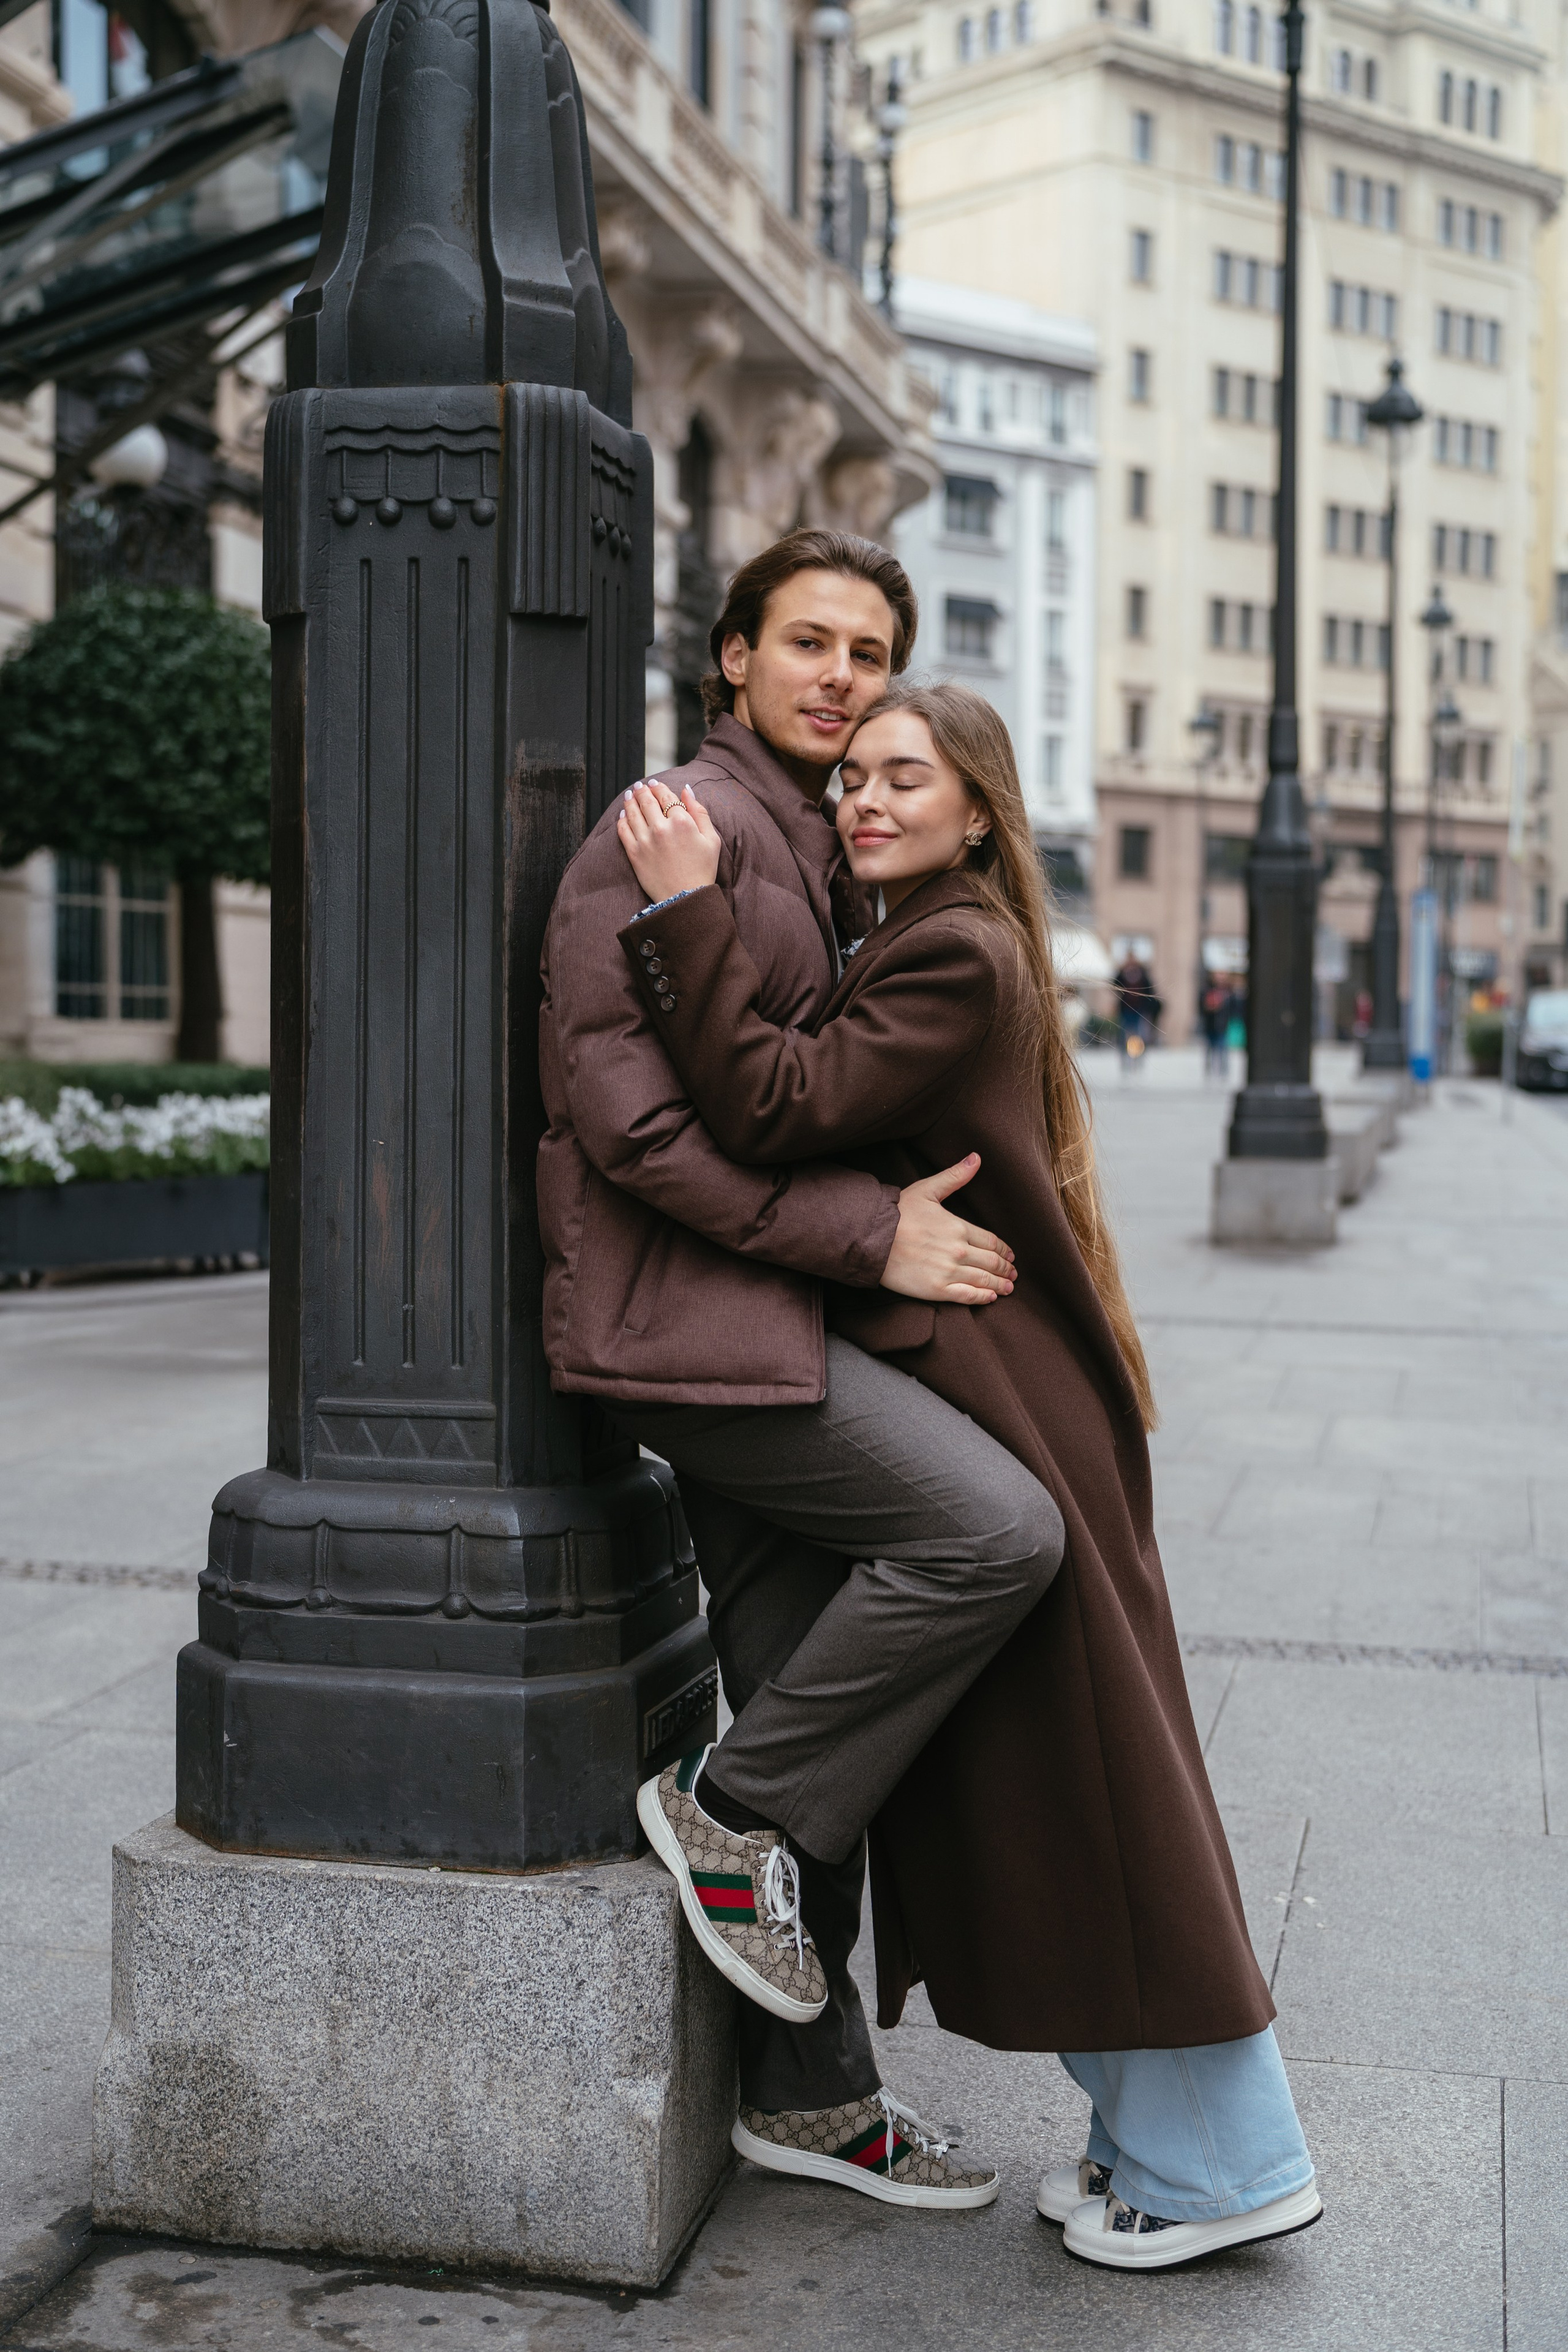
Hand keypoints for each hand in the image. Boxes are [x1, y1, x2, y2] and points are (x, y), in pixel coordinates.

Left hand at [617, 781, 721, 903]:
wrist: (685, 898)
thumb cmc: (702, 870)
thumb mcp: (711, 839)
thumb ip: (700, 812)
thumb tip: (687, 790)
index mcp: (682, 822)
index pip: (665, 795)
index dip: (658, 787)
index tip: (654, 784)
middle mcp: (661, 828)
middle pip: (646, 800)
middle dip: (642, 790)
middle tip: (639, 787)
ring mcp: (645, 840)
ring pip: (632, 812)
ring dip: (630, 801)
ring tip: (630, 796)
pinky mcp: (634, 853)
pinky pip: (623, 830)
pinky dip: (622, 819)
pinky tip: (623, 815)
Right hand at [881, 1155, 1015, 1306]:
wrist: (871, 1238)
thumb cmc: (897, 1212)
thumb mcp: (927, 1189)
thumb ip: (954, 1176)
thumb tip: (976, 1158)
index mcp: (958, 1227)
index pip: (991, 1241)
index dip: (1004, 1249)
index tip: (1010, 1255)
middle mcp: (958, 1250)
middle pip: (991, 1262)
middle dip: (1005, 1269)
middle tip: (1012, 1274)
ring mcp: (948, 1271)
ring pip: (983, 1280)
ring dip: (999, 1285)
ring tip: (1008, 1288)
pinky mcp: (936, 1289)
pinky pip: (967, 1296)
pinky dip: (982, 1298)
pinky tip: (990, 1298)